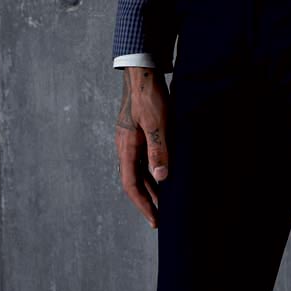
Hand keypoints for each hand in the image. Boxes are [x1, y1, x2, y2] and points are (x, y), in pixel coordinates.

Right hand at [115, 66, 169, 227]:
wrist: (143, 70)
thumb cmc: (149, 95)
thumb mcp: (157, 123)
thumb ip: (158, 149)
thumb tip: (161, 177)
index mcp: (126, 146)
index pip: (131, 184)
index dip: (143, 204)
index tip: (154, 220)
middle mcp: (125, 145)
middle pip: (134, 180)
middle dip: (147, 200)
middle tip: (160, 217)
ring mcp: (131, 138)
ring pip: (139, 169)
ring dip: (151, 185)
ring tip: (164, 200)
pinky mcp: (138, 130)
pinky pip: (144, 157)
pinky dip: (153, 169)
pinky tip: (164, 172)